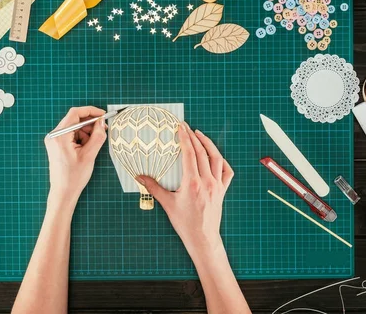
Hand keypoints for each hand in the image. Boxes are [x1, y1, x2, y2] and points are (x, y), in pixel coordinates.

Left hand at [45, 106, 107, 208]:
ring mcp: (54, 140)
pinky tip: (85, 149)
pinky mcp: (56, 145)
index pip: (75, 113)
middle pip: (74, 119)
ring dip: (86, 132)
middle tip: (102, 131)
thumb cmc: (74, 177)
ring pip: (74, 127)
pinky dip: (80, 138)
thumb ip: (97, 136)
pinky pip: (71, 134)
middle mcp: (54, 135)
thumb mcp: (89, 155)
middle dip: (89, 124)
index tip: (103, 115)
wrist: (63, 192)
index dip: (91, 111)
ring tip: (91, 147)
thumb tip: (101, 123)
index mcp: (60, 136)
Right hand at [136, 123, 233, 258]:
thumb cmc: (185, 224)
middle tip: (186, 127)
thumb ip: (153, 188)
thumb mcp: (167, 204)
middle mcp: (207, 182)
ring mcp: (217, 186)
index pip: (189, 154)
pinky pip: (226, 172)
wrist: (203, 239)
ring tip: (200, 135)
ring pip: (216, 158)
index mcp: (192, 183)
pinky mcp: (222, 191)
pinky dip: (221, 161)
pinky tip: (215, 156)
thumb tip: (139, 177)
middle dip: (193, 137)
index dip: (185, 138)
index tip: (180, 127)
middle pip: (202, 152)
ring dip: (208, 144)